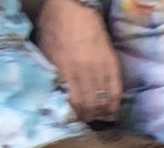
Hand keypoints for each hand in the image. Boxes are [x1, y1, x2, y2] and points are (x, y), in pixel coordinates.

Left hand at [34, 0, 122, 122]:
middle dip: (89, 116)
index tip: (73, 119)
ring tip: (98, 115)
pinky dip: (114, 103)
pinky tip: (111, 108)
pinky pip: (117, 91)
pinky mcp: (113, 65)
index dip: (75, 115)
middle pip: (92, 106)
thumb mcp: (46, 51)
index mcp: (66, 68)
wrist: (74, 8)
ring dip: (102, 112)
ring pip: (106, 101)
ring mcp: (101, 69)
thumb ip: (53, 73)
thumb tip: (57, 94)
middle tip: (85, 119)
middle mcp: (86, 71)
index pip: (75, 102)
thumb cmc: (55, 27)